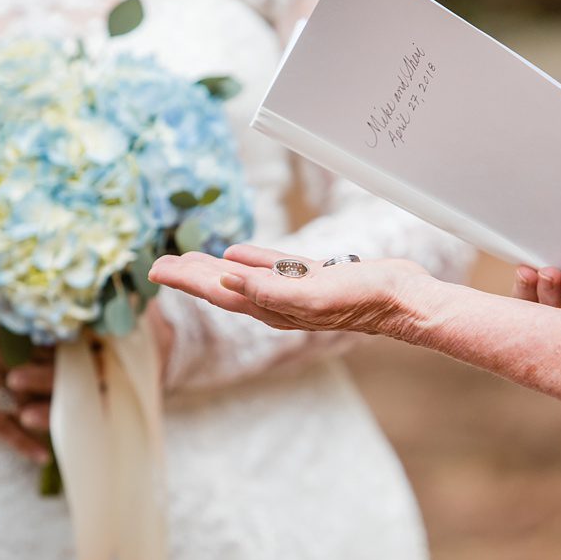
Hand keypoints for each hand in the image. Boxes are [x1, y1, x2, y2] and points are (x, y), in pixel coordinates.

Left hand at [148, 245, 434, 335]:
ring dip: (215, 268)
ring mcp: (297, 291)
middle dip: (191, 276)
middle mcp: (278, 303)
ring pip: (244, 276)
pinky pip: (274, 267)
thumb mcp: (313, 294)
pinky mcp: (315, 278)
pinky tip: (237, 252)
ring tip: (189, 260)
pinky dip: (253, 259)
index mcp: (273, 307)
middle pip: (224, 286)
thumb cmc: (363, 300)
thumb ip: (269, 288)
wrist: (404, 300)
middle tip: (159, 264)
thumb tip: (225, 278)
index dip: (186, 280)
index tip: (156, 270)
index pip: (218, 291)